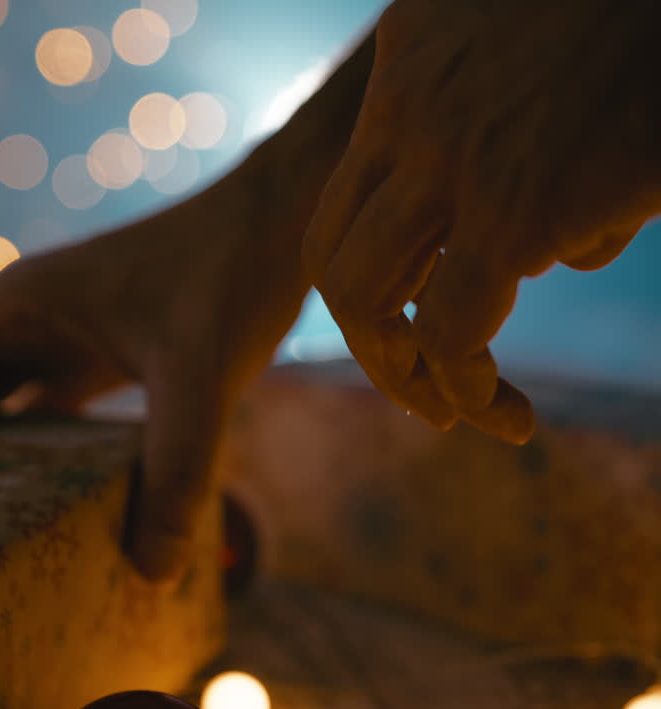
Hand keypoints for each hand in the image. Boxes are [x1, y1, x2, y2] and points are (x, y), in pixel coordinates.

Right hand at [0, 183, 309, 580]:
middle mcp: (19, 317)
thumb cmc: (230, 276)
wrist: (277, 221)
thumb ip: (178, 469)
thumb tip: (152, 572)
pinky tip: (36, 502)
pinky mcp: (92, 347)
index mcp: (12, 307)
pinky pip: (33, 403)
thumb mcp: (203, 376)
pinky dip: (22, 448)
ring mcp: (54, 330)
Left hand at [303, 0, 660, 443]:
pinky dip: (469, 384)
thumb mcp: (550, 50)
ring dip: (404, 373)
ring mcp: (449, 162)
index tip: (413, 316)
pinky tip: (510, 413)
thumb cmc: (635, 19)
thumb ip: (520, 138)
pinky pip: (452, 329)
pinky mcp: (515, 209)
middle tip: (417, 382)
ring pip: (366, 298)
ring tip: (459, 413)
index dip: (369, 271)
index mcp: (409, 66)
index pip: (349, 196)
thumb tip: (559, 248)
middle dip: (367, 336)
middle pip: (333, 256)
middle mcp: (405, 114)